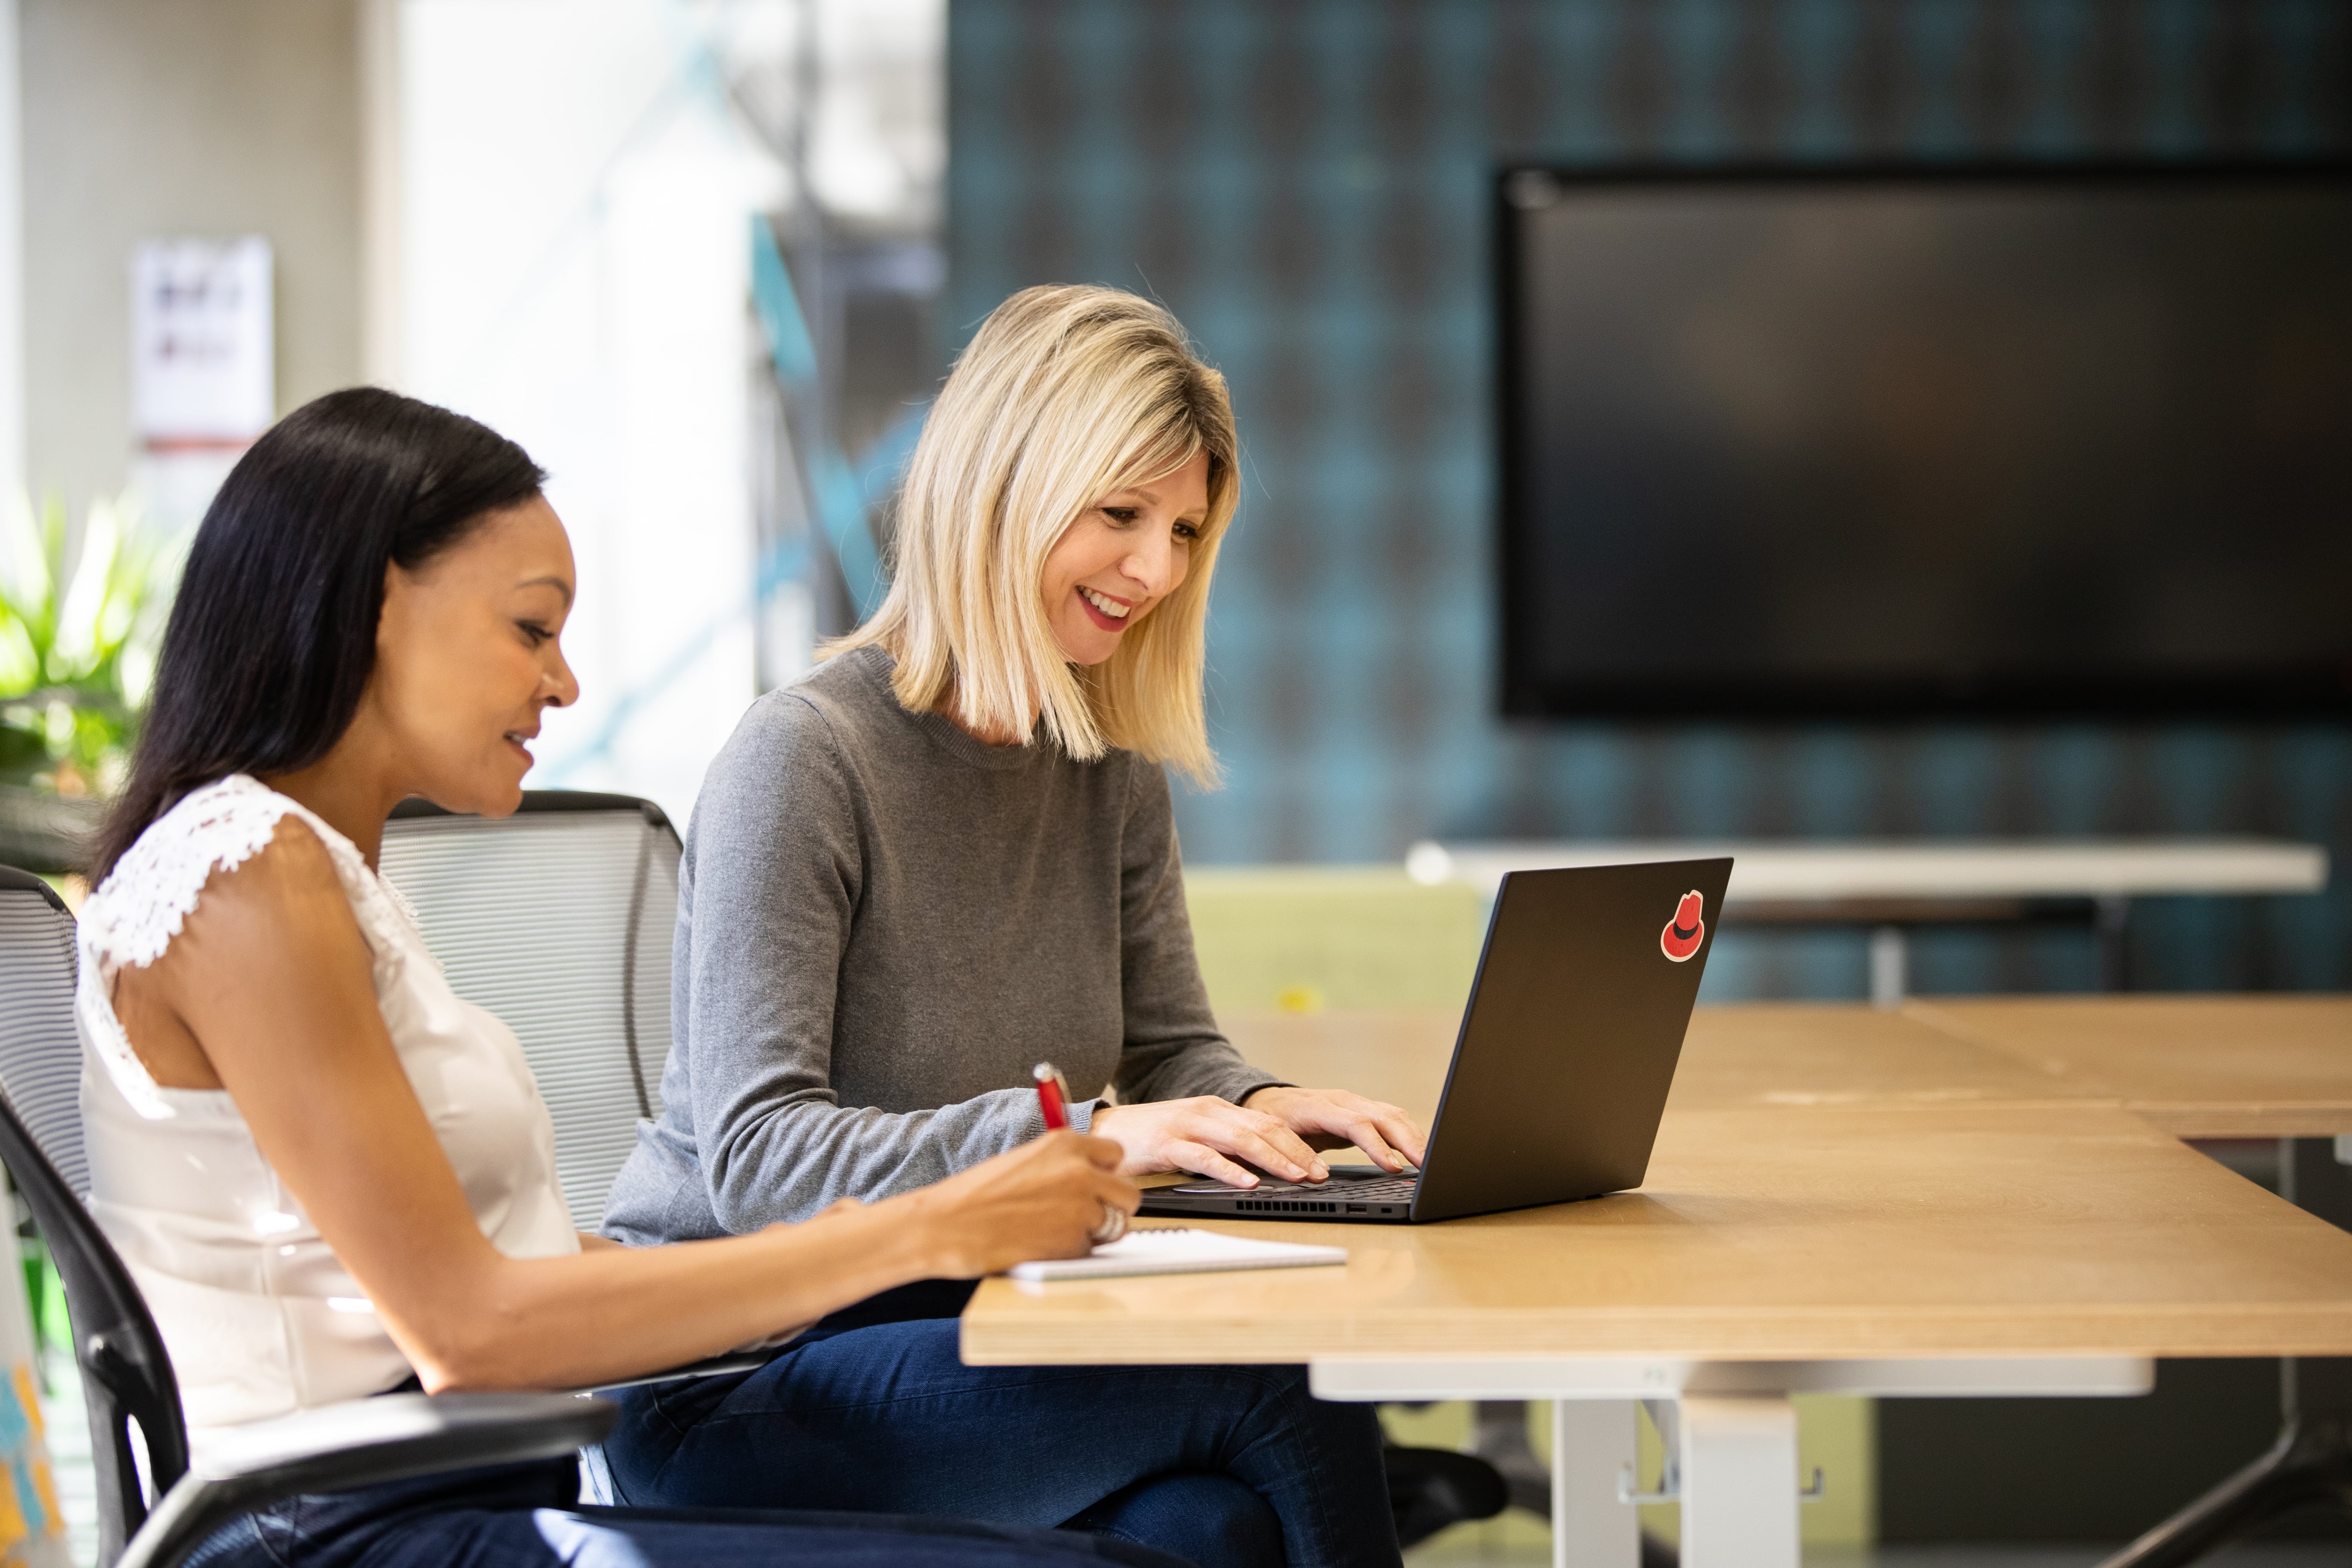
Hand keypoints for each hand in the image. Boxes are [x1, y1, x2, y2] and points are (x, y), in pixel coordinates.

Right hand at [893, 1131, 1138, 1277]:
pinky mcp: (1073, 1243)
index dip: (1105, 1174)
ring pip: (1116, 1226)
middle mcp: (1080, 1171)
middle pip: (1128, 1194)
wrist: (946, 1225)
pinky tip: (1043, 1247)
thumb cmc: (975, 1195)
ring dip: (1096, 1234)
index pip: (1115, 1155)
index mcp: (1066, 1144)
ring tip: (1058, 1233)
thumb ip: (1062, 1165)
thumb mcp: (1024, 1162)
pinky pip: (1091, 1252)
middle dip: (1111, 1208)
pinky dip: (1072, 1254)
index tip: (1095, 1185)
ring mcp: (1080, 1208)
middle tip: (1086, 1217)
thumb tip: (1094, 1176)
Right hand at [1090, 1096, 1330, 1187]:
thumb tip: (1263, 1164)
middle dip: (1295, 1152)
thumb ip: (1226, 1144)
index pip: (1267, 1122)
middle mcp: (1207, 1112)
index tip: (1319, 1164)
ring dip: (1273, 1159)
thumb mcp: (1196, 1135)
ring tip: (1296, 1177)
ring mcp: (1187, 1125)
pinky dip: (1230, 1169)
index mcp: (1217, 1109)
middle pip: (1262, 1129)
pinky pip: (1205, 1157)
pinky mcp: (1167, 1144)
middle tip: (1319, 1174)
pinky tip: (1249, 1182)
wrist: (1105, 1129)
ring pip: (1240, 1139)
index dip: (1297, 1142)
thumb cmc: (1152, 1137)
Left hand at [1241, 1085, 1426, 1173]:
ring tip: (1431, 1162)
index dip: (1378, 1146)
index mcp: (1320, 1107)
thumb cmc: (1273, 1122)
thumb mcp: (1277, 1139)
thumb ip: (1297, 1154)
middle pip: (1385, 1116)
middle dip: (1410, 1141)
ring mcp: (1355, 1103)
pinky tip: (1420, 1150)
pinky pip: (1392, 1118)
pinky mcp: (1363, 1110)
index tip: (1394, 1168)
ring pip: (1393, 1115)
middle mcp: (1343, 1101)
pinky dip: (1409, 1133)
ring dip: (1415, 1137)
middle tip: (1429, 1166)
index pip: (1357, 1124)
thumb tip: (1319, 1176)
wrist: (1270, 1101)